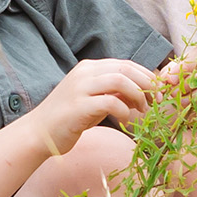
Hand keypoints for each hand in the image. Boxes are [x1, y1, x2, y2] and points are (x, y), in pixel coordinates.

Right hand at [33, 58, 156, 154]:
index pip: (126, 64)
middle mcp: (84, 73)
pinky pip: (111, 102)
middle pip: (126, 69)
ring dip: (138, 96)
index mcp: (88, 68)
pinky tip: (124, 119)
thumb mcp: (93, 99)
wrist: (39, 132)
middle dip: (147, 84)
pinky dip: (124, 110)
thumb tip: (140, 93)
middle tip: (156, 102)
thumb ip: (112, 92)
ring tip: (142, 111)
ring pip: (120, 80)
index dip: (146, 77)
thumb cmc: (69, 118)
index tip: (157, 94)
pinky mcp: (79, 106)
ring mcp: (80, 88)